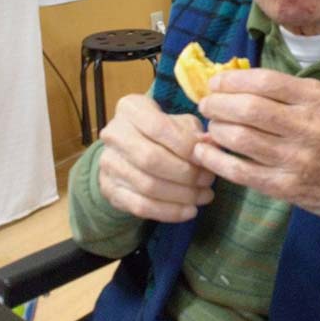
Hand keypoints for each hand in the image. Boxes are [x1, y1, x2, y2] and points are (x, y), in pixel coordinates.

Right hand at [98, 94, 214, 221]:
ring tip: (204, 196)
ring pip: (147, 186)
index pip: (158, 127)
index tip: (206, 156)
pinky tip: (190, 211)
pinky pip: (140, 206)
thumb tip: (211, 146)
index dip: (185, 145)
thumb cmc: (162, 133)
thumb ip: (195, 133)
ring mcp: (108, 163)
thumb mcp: (180, 123)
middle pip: (151, 159)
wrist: (129, 150)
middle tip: (208, 180)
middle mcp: (114, 134)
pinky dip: (169, 212)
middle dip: (186, 173)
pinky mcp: (110, 190)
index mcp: (130, 109)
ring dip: (181, 195)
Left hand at [193, 70, 319, 230]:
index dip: (232, 80)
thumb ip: (282, 90)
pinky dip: (214, 159)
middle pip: (250, 109)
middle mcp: (310, 127)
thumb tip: (227, 83)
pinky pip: (240, 171)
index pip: (266, 81)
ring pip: (242, 139)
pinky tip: (203, 151)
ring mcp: (298, 159)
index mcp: (318, 99)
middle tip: (206, 104)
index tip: (215, 83)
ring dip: (216, 129)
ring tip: (210, 125)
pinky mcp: (285, 187)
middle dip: (218, 104)